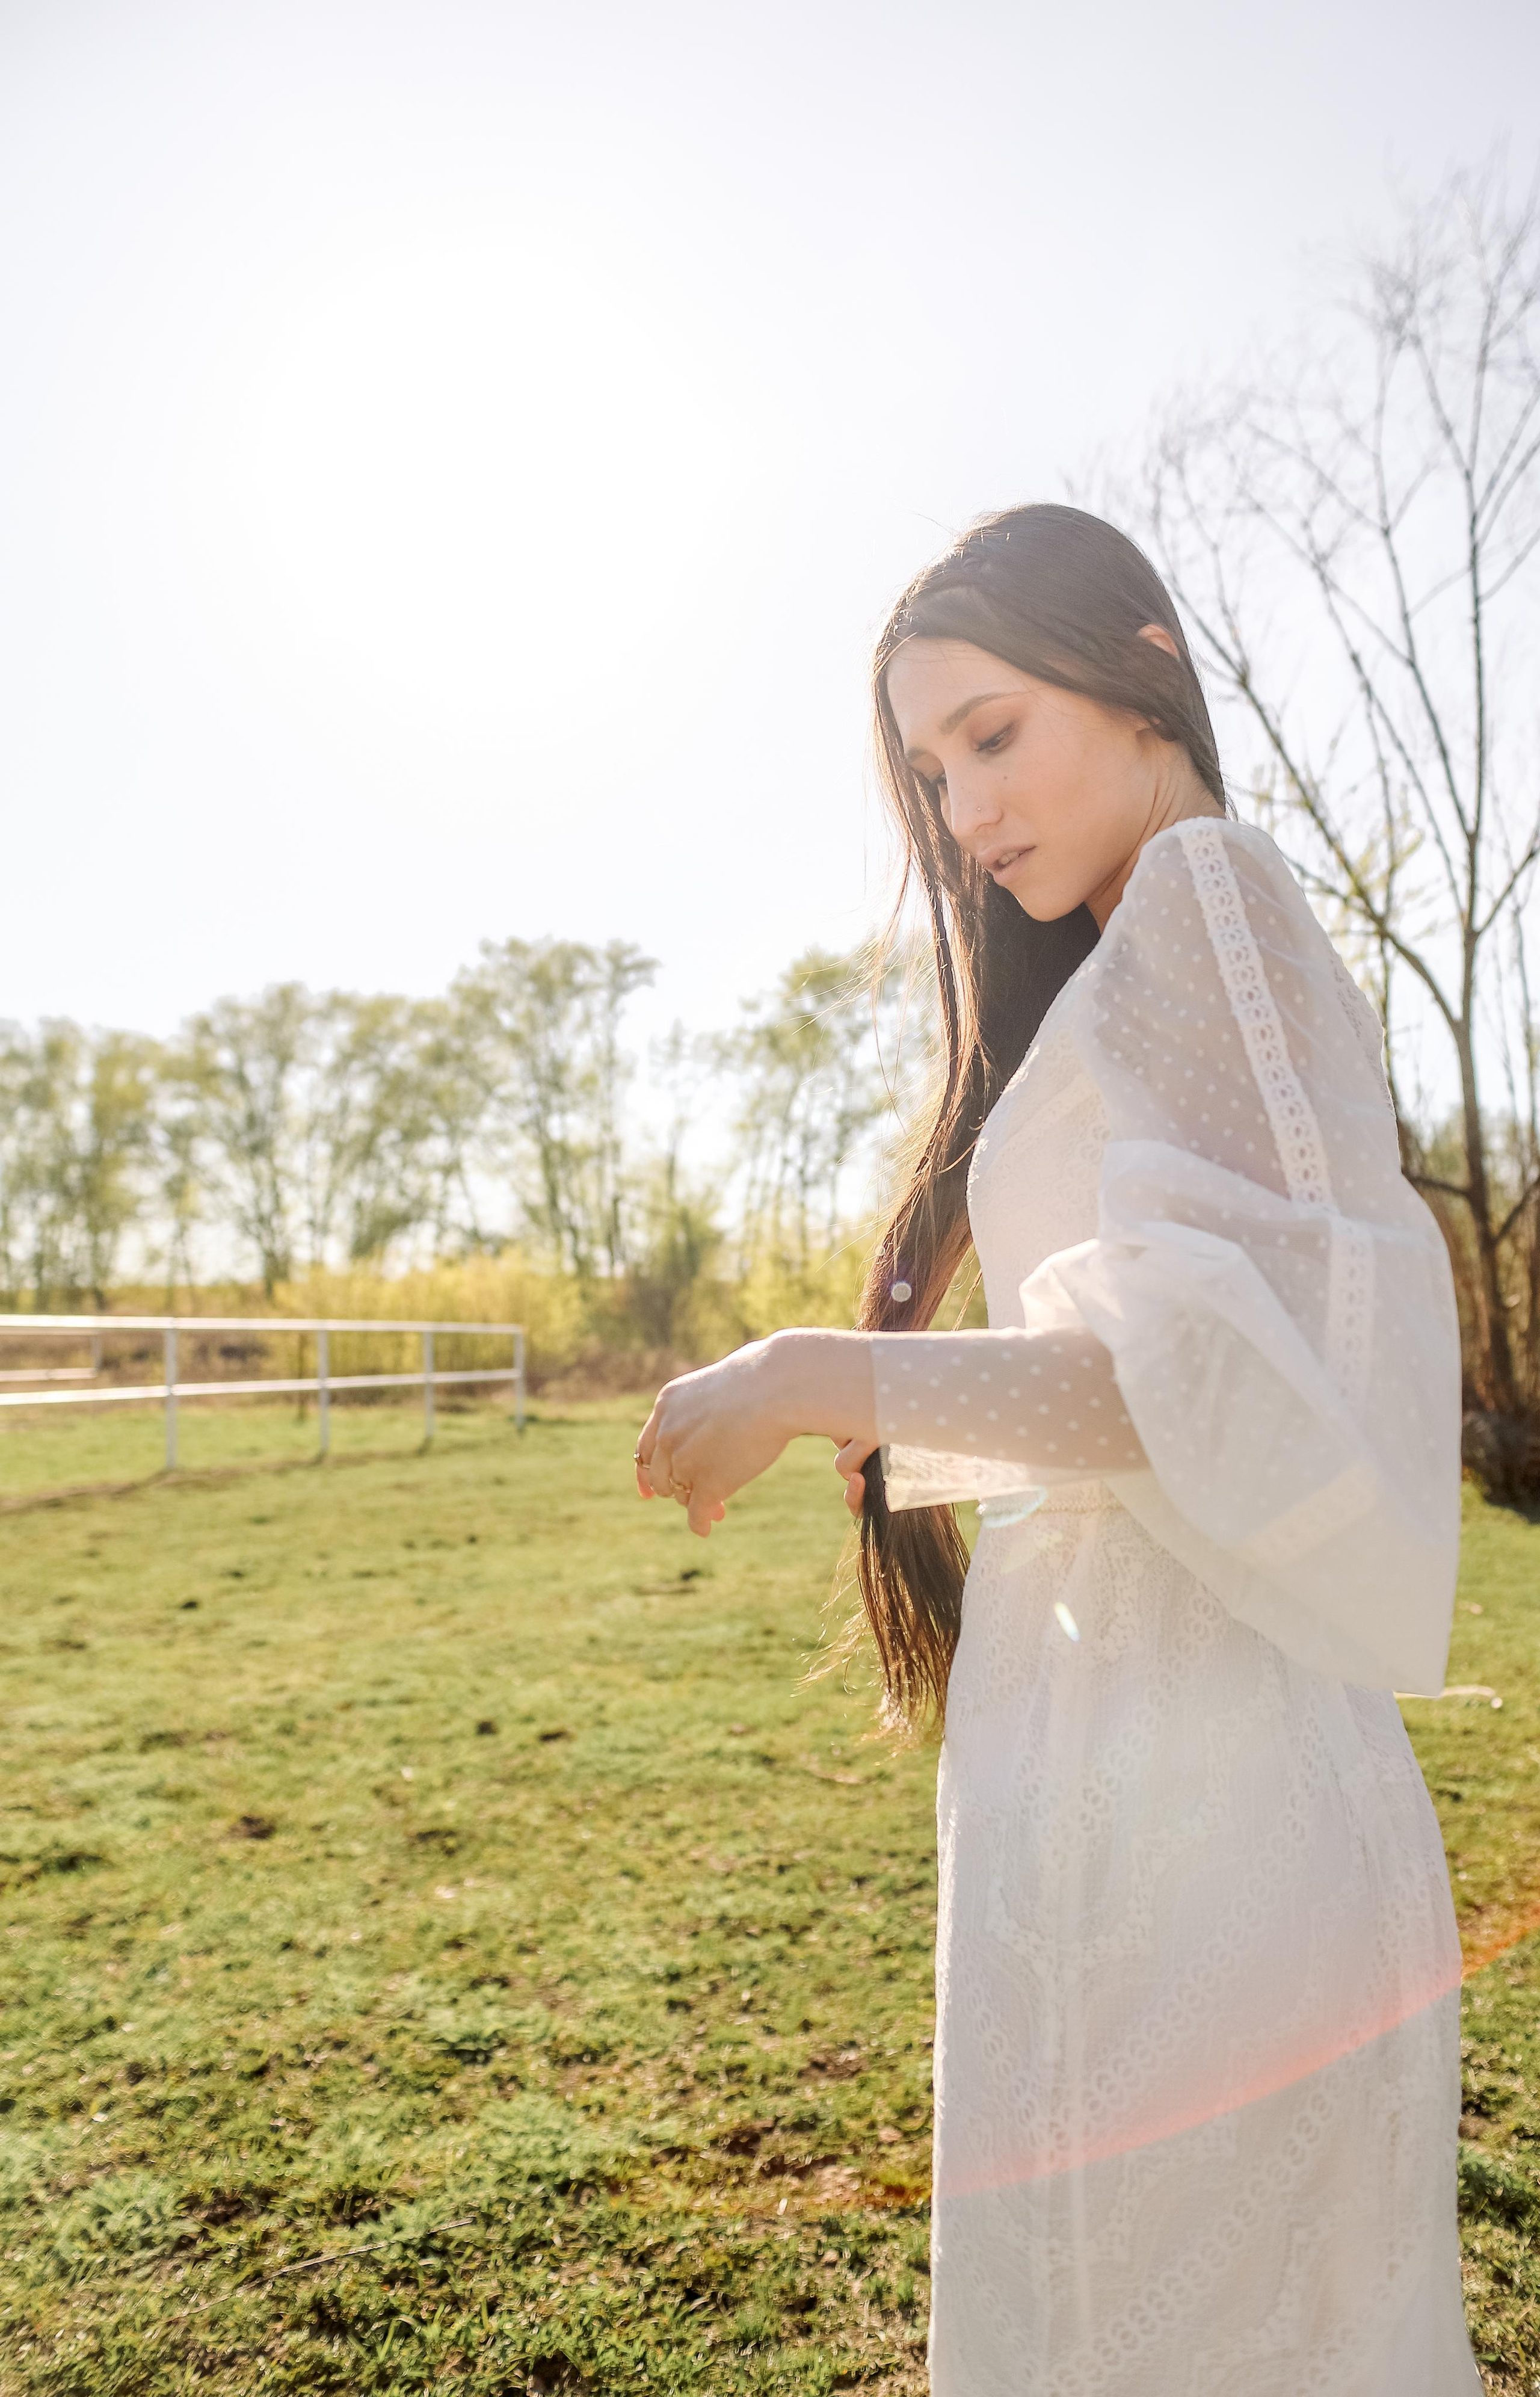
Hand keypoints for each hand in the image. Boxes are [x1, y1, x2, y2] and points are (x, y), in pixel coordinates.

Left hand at [634, 1330, 875, 1537]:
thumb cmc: (759, 1380)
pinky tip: (708, 1527)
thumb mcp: (716, 1388)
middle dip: (677, 1488)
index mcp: (667, 1406)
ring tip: (718, 1509)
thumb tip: (711, 1430)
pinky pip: (697, 1513)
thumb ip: (702, 1412)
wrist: (775, 1388)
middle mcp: (668, 1435)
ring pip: (680, 1494)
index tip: (647, 1493)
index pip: (646, 1448)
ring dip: (695, 1504)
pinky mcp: (708, 1484)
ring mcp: (685, 1461)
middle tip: (697, 1496)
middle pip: (662, 1475)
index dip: (646, 1473)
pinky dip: (700, 1523)